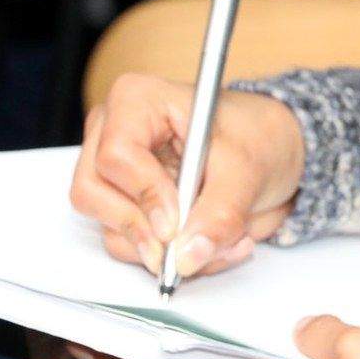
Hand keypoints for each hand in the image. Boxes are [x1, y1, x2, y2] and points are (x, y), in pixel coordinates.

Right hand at [71, 72, 304, 279]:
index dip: (144, 192)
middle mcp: (111, 134)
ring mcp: (112, 174)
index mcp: (136, 101)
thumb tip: (189, 255)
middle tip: (186, 248)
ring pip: (109, 228)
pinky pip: (128, 245)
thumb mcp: (247, 169)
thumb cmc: (254, 136)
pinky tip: (206, 243)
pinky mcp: (124, 206)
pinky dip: (167, 257)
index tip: (175, 222)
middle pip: (92, 193)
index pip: (115, 154)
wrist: (267, 152)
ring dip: (163, 251)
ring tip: (219, 241)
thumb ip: (220, 213)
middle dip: (143, 229)